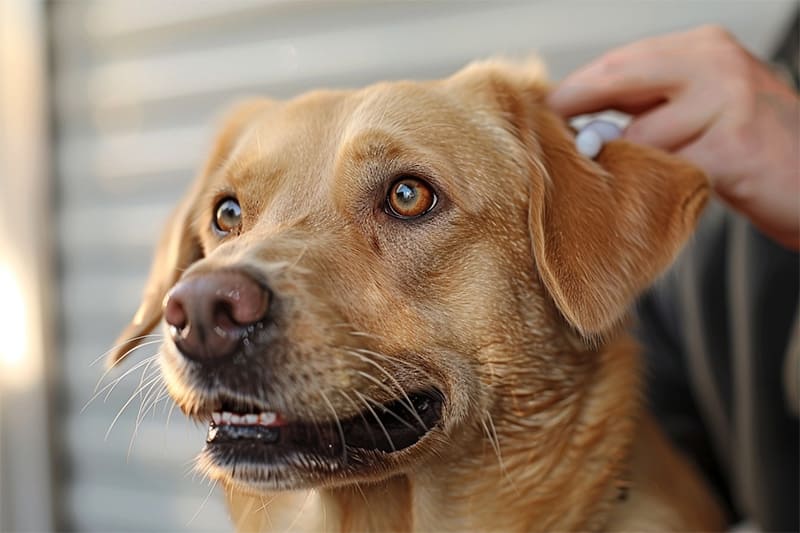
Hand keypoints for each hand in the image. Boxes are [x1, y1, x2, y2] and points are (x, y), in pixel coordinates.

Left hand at [548, 25, 799, 249]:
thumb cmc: (754, 151)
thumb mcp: (707, 109)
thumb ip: (655, 106)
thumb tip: (583, 123)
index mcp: (704, 48)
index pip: (620, 62)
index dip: (575, 88)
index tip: (541, 110)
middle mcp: (716, 63)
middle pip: (618, 80)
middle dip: (575, 109)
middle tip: (544, 136)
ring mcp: (729, 101)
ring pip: (639, 138)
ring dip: (621, 165)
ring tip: (616, 183)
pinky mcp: (734, 147)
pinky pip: (667, 170)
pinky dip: (651, 188)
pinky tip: (651, 200)